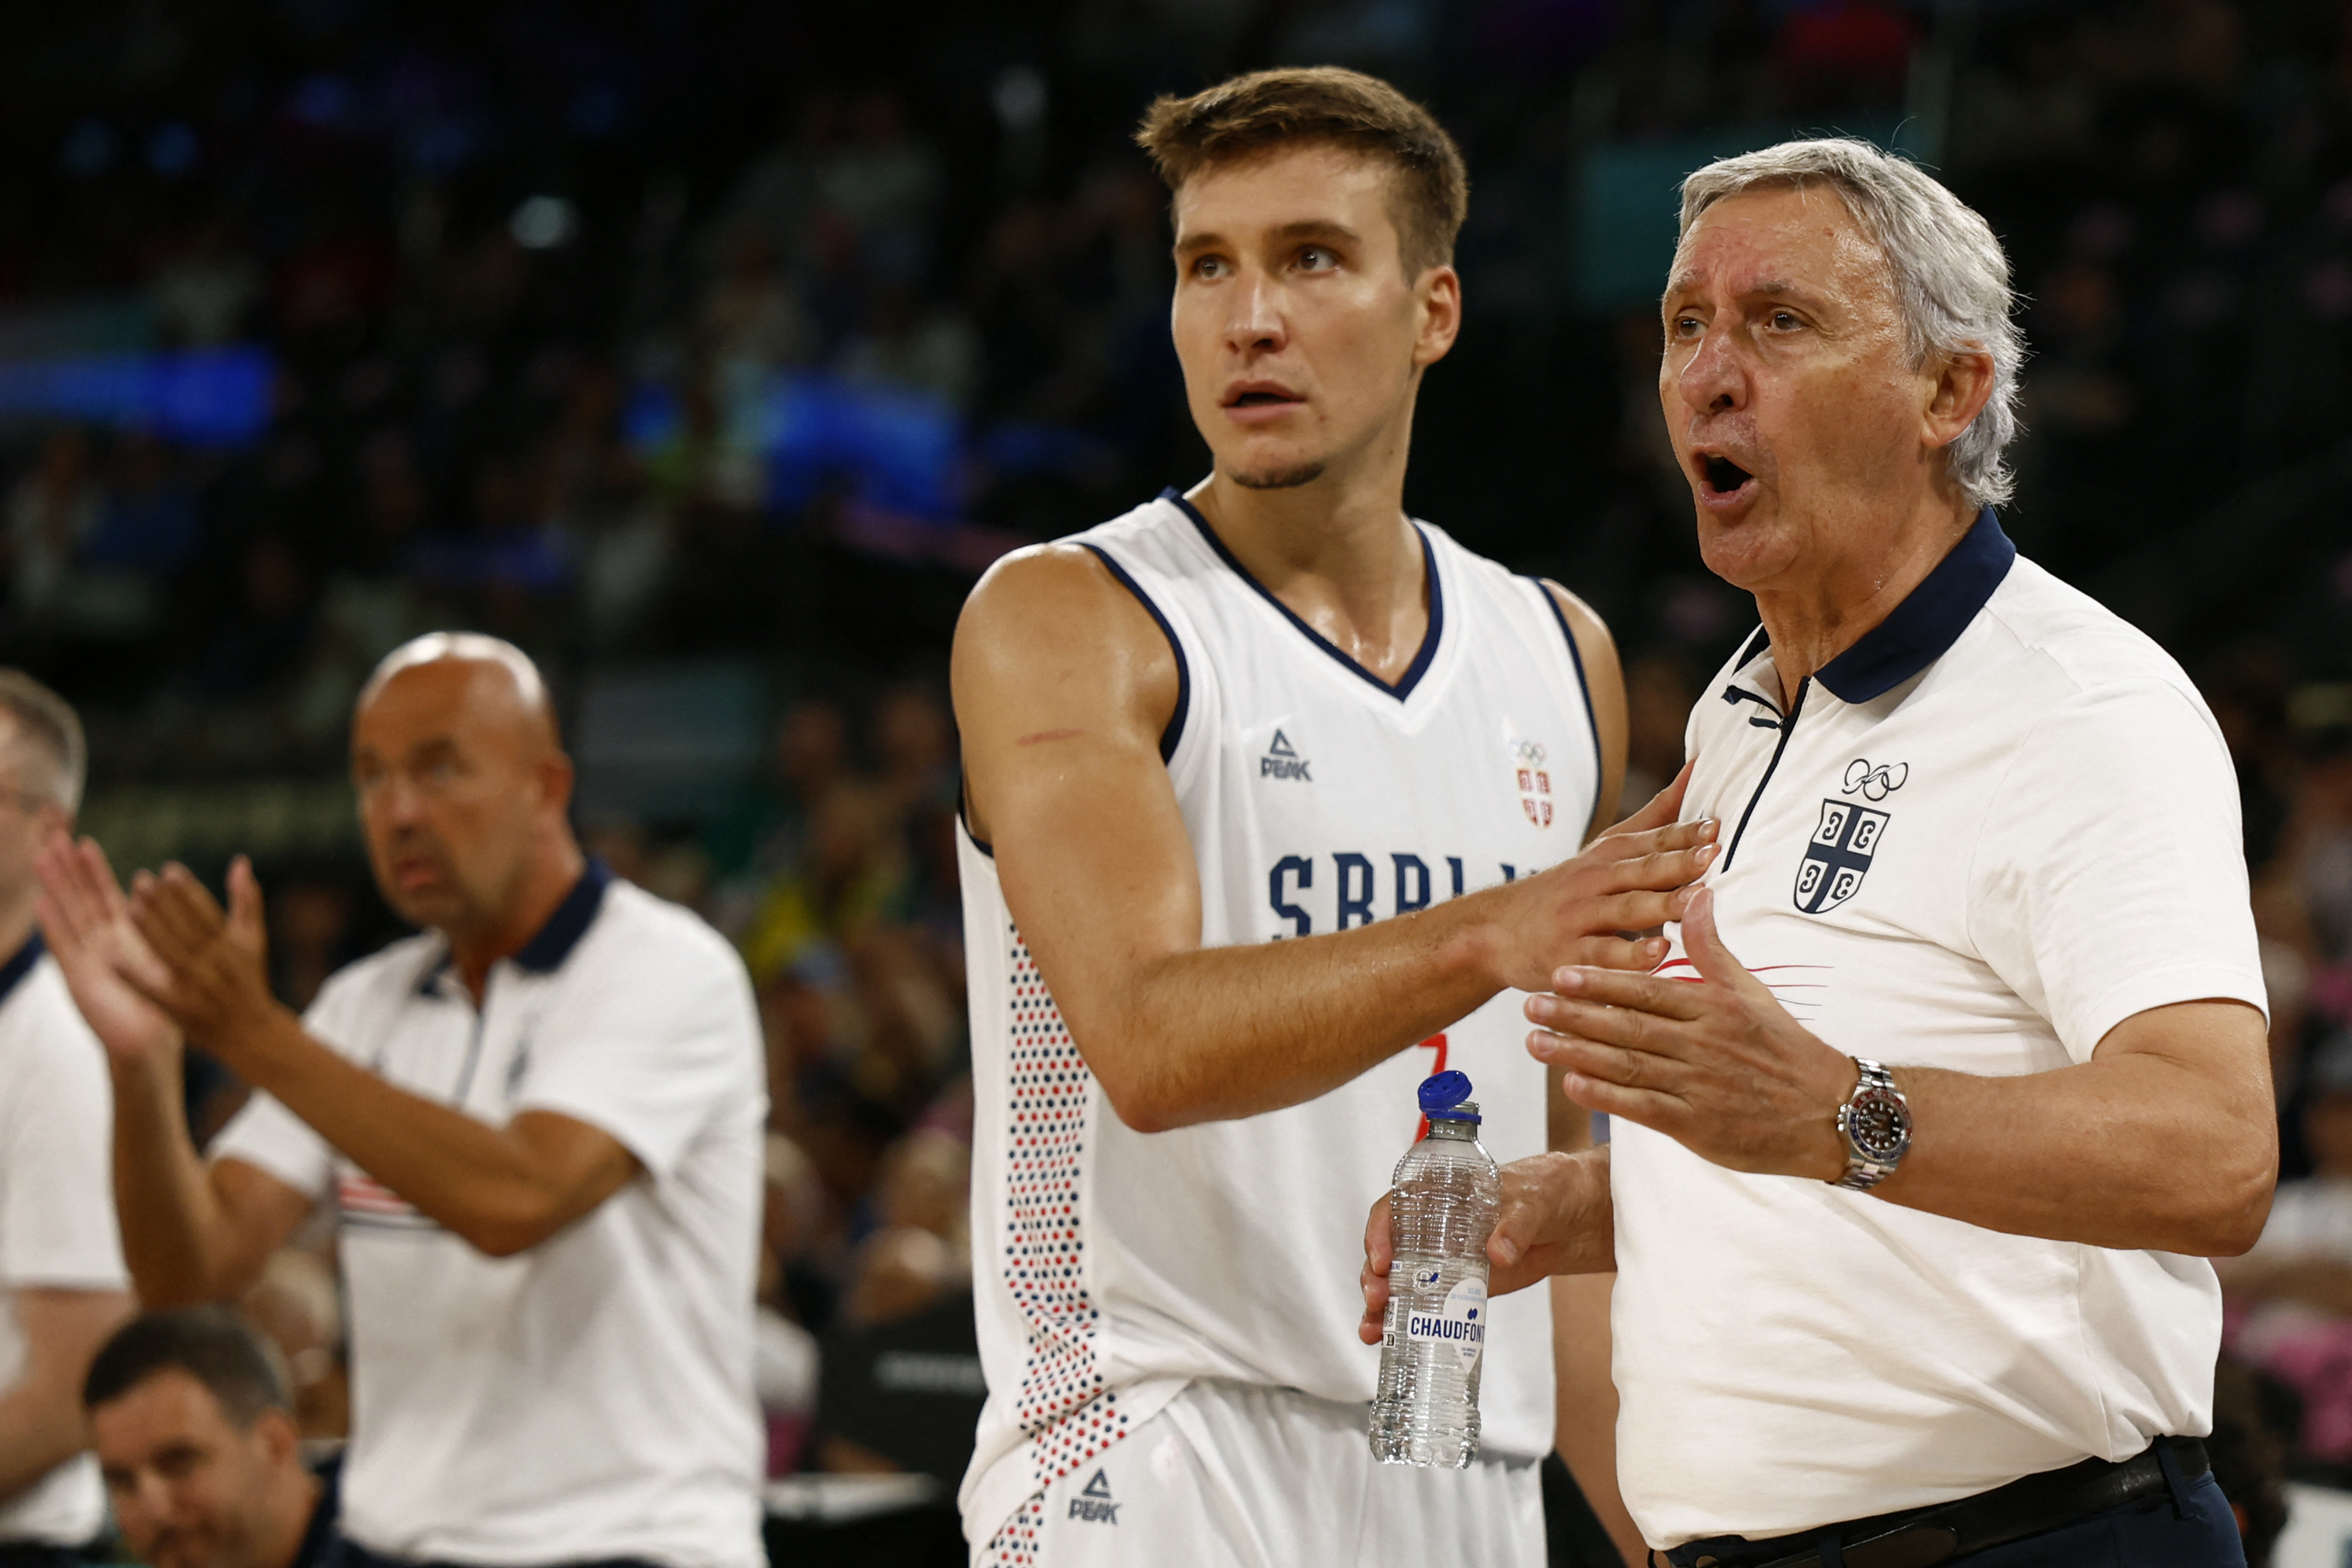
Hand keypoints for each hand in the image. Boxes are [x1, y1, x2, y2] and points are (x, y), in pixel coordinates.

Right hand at [33, 831, 181, 1071]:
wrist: (151, 1038)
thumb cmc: (164, 999)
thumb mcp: (169, 957)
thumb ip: (170, 927)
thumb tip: (176, 897)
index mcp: (125, 934)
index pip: (105, 894)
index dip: (94, 870)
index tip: (85, 842)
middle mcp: (101, 942)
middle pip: (81, 897)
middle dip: (68, 869)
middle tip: (53, 837)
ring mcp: (87, 957)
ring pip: (69, 914)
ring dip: (56, 887)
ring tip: (42, 858)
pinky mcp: (78, 977)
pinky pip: (65, 946)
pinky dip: (53, 924)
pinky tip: (42, 903)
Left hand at [126, 858, 281, 1064]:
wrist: (251, 1032)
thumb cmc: (248, 979)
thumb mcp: (252, 939)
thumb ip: (246, 899)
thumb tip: (240, 860)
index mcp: (232, 947)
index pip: (207, 913)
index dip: (188, 890)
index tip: (169, 869)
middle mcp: (215, 966)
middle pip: (186, 930)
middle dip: (164, 904)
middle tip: (140, 879)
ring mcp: (197, 989)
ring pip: (170, 955)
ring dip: (150, 930)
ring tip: (129, 905)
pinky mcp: (181, 1010)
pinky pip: (155, 991)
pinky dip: (135, 977)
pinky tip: (114, 959)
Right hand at [1358, 1149, 1612, 1344]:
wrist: (1572, 1219)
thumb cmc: (1546, 1191)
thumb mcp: (1533, 1201)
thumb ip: (1516, 1225)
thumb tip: (1498, 1251)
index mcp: (1439, 1194)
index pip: (1394, 1208)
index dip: (1379, 1232)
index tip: (1382, 1259)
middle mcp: (1431, 1227)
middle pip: (1388, 1250)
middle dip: (1374, 1276)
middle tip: (1377, 1299)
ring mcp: (1441, 1259)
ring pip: (1397, 1280)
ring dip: (1380, 1305)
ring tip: (1373, 1329)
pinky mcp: (1457, 1286)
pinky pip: (1423, 1302)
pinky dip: (1402, 1321)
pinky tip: (1386, 1338)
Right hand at [1487, 765, 1717, 990]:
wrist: (1497, 930)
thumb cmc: (1567, 889)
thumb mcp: (1605, 848)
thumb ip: (1655, 816)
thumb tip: (1697, 768)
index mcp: (1608, 856)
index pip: (1652, 840)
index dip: (1684, 833)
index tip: (1717, 827)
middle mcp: (1594, 882)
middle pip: (1641, 870)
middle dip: (1677, 862)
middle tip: (1712, 856)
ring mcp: (1580, 918)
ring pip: (1624, 910)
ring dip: (1660, 906)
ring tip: (1693, 902)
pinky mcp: (1568, 955)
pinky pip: (1602, 955)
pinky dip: (1629, 955)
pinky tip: (1657, 954)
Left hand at [1527, 886, 1854, 1179]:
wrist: (1828, 1112)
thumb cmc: (1783, 1046)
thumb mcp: (1751, 990)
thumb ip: (1712, 947)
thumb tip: (1695, 893)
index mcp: (1712, 1008)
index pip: (1647, 991)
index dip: (1600, 982)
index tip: (1561, 973)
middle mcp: (1701, 1045)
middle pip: (1627, 1027)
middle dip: (1574, 1016)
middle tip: (1531, 1006)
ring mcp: (1698, 1087)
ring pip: (1627, 1066)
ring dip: (1576, 1053)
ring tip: (1535, 1042)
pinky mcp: (1697, 1127)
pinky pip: (1643, 1109)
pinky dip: (1606, 1097)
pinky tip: (1572, 1084)